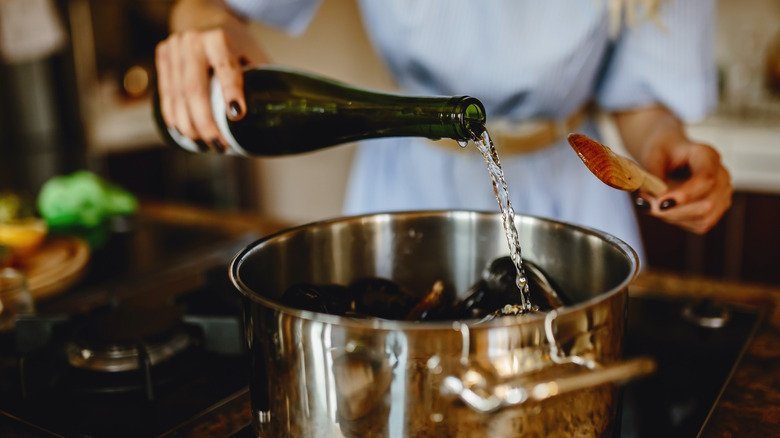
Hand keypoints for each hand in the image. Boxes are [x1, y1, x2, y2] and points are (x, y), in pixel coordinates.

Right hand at [155, 0, 268, 151]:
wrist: (203, 18)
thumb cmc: (236, 42)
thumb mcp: (253, 52)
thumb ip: (262, 79)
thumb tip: (278, 115)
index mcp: (219, 37)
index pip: (225, 69)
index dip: (230, 92)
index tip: (237, 114)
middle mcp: (193, 41)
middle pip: (195, 90)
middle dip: (206, 123)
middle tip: (219, 145)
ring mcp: (174, 48)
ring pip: (177, 96)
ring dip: (189, 126)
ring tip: (203, 146)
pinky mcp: (163, 57)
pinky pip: (166, 94)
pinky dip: (174, 117)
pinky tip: (184, 133)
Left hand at [636, 139, 732, 233]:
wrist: (670, 153)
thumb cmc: (662, 151)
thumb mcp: (652, 155)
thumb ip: (652, 175)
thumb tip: (651, 197)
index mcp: (707, 155)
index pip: (706, 179)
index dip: (685, 195)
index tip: (660, 204)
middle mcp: (721, 175)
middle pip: (707, 204)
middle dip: (673, 211)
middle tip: (645, 205)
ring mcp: (722, 193)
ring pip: (704, 218)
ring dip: (673, 217)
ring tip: (652, 205)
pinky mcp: (717, 209)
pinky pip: (700, 225)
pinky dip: (678, 221)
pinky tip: (666, 209)